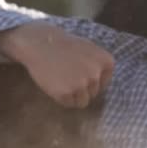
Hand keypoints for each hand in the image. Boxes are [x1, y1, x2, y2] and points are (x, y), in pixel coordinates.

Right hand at [0, 21, 114, 108]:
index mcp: (106, 62)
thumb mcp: (89, 49)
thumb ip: (98, 65)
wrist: (40, 44)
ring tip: (61, 80)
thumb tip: (101, 81)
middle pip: (93, 93)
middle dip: (81, 88)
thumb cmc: (64, 46)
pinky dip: (61, 97)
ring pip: (82, 102)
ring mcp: (81, 85)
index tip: (78, 72)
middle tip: (67, 74)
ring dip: (72, 95)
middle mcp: (96, 74)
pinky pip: (68, 103)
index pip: (103, 84)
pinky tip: (55, 84)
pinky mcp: (66, 93)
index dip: (89, 80)